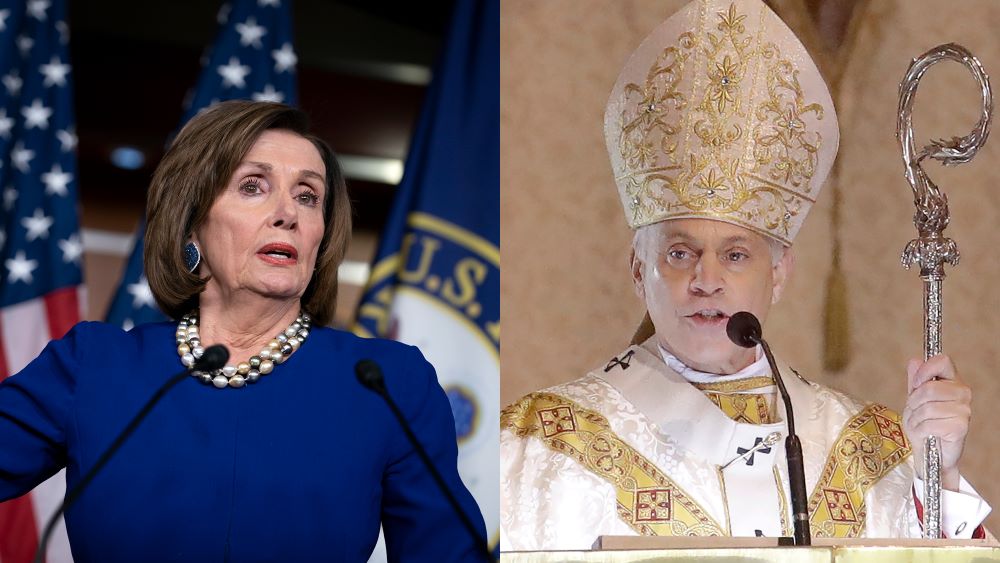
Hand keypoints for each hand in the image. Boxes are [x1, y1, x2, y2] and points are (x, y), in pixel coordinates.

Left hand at [902, 355, 970, 491]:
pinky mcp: (960, 427)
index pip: (942, 361)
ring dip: (915, 418)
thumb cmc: (923, 422)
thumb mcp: (914, 398)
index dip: (925, 370)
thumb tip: (915, 361)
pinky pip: (930, 423)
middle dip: (913, 402)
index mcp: (952, 380)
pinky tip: (924, 433)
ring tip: (918, 423)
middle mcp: (962, 393)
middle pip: (929, 388)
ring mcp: (964, 410)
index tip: (916, 384)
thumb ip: (915, 380)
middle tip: (914, 411)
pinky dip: (920, 430)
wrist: (930, 450)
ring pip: (927, 407)